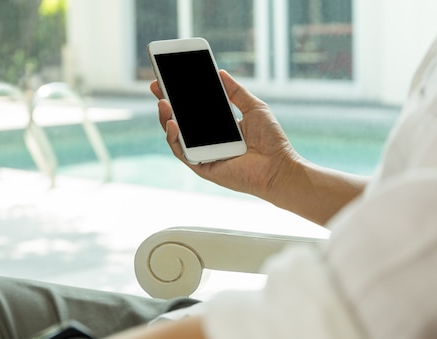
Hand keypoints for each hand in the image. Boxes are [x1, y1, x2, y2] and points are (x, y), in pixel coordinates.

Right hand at [150, 70, 301, 203]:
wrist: (279, 166)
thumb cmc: (271, 141)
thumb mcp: (254, 108)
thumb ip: (236, 92)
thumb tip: (220, 73)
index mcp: (219, 127)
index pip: (194, 109)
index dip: (180, 94)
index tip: (168, 77)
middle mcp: (208, 141)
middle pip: (180, 121)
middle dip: (166, 102)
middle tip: (157, 85)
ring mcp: (204, 154)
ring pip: (176, 137)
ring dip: (165, 119)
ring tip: (163, 102)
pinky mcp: (203, 168)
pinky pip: (182, 153)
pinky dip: (174, 138)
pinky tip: (173, 123)